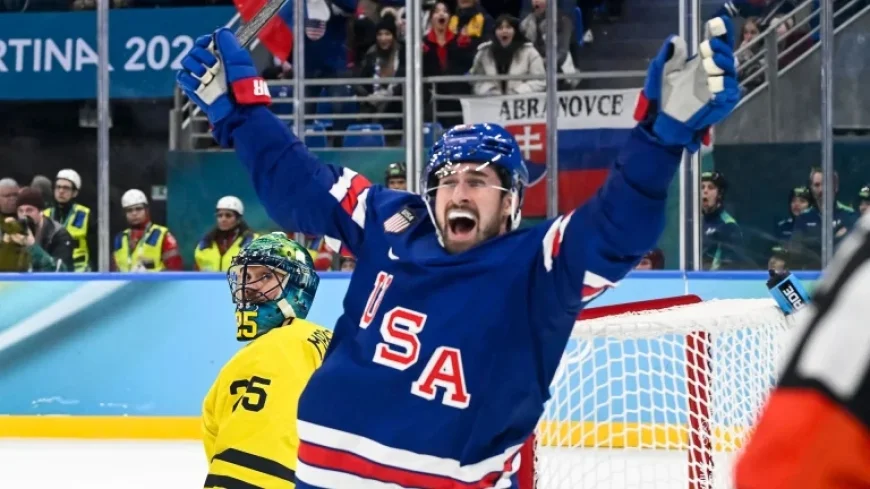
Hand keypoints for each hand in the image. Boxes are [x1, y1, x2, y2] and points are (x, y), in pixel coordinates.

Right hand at [176, 28, 270, 125]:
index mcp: (223, 58)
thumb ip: (229, 45)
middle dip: (201, 55)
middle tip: (213, 65)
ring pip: (186, 61)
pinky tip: (199, 85)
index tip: (208, 44)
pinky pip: (182, 77)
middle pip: (194, 50)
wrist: (237, 111)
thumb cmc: (243, 88)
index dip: (204, 41)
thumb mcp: (240, 62)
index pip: (206, 42)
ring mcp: (203, 78)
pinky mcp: (195, 89)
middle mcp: (212, 66)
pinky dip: (188, 79)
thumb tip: (219, 31)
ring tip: (206, 76)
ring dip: (195, 66)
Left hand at [635, 16, 739, 152]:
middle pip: (727, 56)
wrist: (662, 118)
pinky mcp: (723, 103)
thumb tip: (675, 39)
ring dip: (721, 66)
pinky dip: (724, 88)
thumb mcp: (661, 71)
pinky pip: (729, 94)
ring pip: (730, 73)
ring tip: (709, 63)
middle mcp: (715, 71)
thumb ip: (668, 55)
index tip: (714, 24)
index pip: (718, 43)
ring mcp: (720, 87)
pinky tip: (714, 85)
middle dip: (720, 50)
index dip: (719, 33)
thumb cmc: (663, 93)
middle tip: (707, 47)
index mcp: (703, 60)